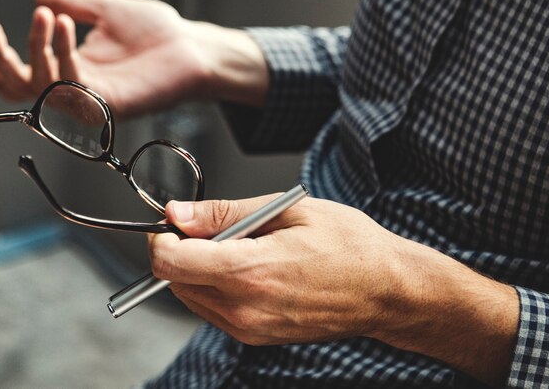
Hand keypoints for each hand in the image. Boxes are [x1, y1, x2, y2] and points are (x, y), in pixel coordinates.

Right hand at [0, 0, 268, 117]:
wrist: (192, 44)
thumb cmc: (157, 31)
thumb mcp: (105, 9)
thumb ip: (71, 4)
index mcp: (75, 67)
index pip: (26, 76)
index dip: (0, 62)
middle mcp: (80, 88)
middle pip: (25, 88)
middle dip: (2, 60)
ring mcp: (95, 99)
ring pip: (44, 88)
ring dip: (36, 48)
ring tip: (46, 15)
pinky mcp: (112, 105)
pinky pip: (73, 88)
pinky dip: (61, 55)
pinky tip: (63, 25)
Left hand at [149, 194, 404, 344]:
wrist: (386, 291)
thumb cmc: (349, 246)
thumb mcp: (288, 211)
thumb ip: (224, 214)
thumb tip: (178, 214)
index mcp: (250, 271)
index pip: (170, 262)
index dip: (162, 238)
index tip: (174, 222)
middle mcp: (244, 308)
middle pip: (174, 282)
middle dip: (180, 251)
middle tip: (212, 228)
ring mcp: (250, 329)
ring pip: (191, 298)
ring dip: (198, 270)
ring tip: (241, 247)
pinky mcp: (258, 338)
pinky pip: (214, 311)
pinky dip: (216, 287)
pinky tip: (250, 269)